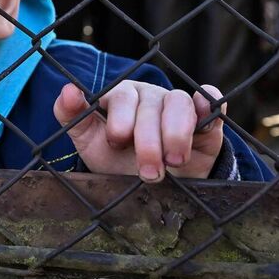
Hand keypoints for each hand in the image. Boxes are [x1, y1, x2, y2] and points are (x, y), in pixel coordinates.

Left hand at [53, 81, 226, 181]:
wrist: (153, 189)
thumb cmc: (117, 161)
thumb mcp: (89, 143)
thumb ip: (72, 117)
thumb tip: (68, 89)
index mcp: (121, 98)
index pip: (121, 97)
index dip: (120, 120)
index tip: (117, 143)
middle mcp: (149, 97)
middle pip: (150, 106)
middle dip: (148, 141)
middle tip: (148, 172)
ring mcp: (177, 105)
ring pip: (179, 103)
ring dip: (176, 133)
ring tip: (173, 161)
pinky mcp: (204, 118)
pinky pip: (209, 100)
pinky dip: (210, 103)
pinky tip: (205, 114)